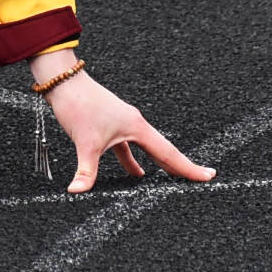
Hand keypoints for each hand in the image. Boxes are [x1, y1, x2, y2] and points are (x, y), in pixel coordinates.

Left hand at [30, 51, 216, 193]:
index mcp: (136, 127)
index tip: (210, 175)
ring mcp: (121, 123)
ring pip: (144, 149)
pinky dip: (131, 160)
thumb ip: (85, 170)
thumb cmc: (78, 104)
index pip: (168, 152)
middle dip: (178, 167)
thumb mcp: (84, 142)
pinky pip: (126, 146)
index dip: (188, 168)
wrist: (62, 80)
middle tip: (199, 180)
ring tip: (167, 183)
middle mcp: (133, 124)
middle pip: (161, 150)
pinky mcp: (108, 124)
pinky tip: (134, 173)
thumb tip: (77, 191)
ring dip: (155, 165)